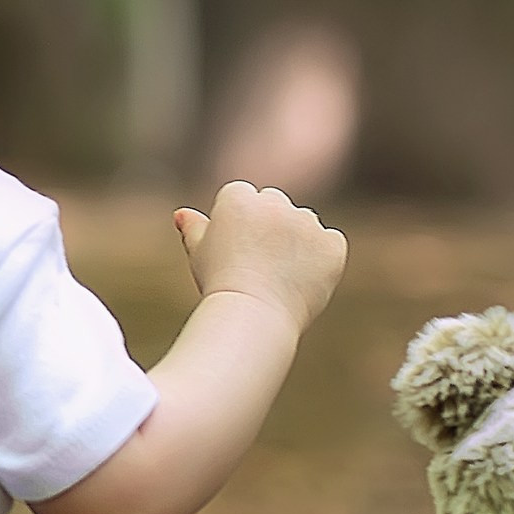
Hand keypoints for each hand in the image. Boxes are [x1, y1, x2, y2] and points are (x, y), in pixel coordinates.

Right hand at [172, 182, 347, 330]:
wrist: (252, 317)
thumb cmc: (220, 287)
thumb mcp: (199, 255)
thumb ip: (195, 229)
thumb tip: (182, 214)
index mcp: (239, 198)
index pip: (243, 196)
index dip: (238, 225)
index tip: (235, 251)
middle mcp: (275, 203)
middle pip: (274, 203)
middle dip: (270, 225)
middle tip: (259, 263)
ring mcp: (307, 222)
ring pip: (304, 221)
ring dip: (297, 238)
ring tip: (279, 275)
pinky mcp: (331, 244)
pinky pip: (330, 242)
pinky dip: (322, 257)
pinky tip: (303, 279)